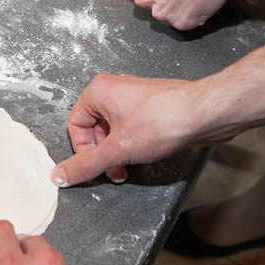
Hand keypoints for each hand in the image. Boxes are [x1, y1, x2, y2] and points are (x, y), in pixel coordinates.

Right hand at [49, 73, 224, 187]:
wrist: (206, 114)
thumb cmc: (161, 122)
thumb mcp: (117, 150)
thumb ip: (86, 164)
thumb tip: (58, 176)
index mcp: (97, 91)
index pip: (75, 125)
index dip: (83, 150)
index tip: (98, 166)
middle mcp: (113, 88)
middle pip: (94, 128)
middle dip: (103, 153)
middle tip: (116, 171)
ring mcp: (134, 95)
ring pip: (114, 129)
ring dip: (118, 150)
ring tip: (131, 165)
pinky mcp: (151, 105)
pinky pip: (131, 126)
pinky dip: (133, 142)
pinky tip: (147, 153)